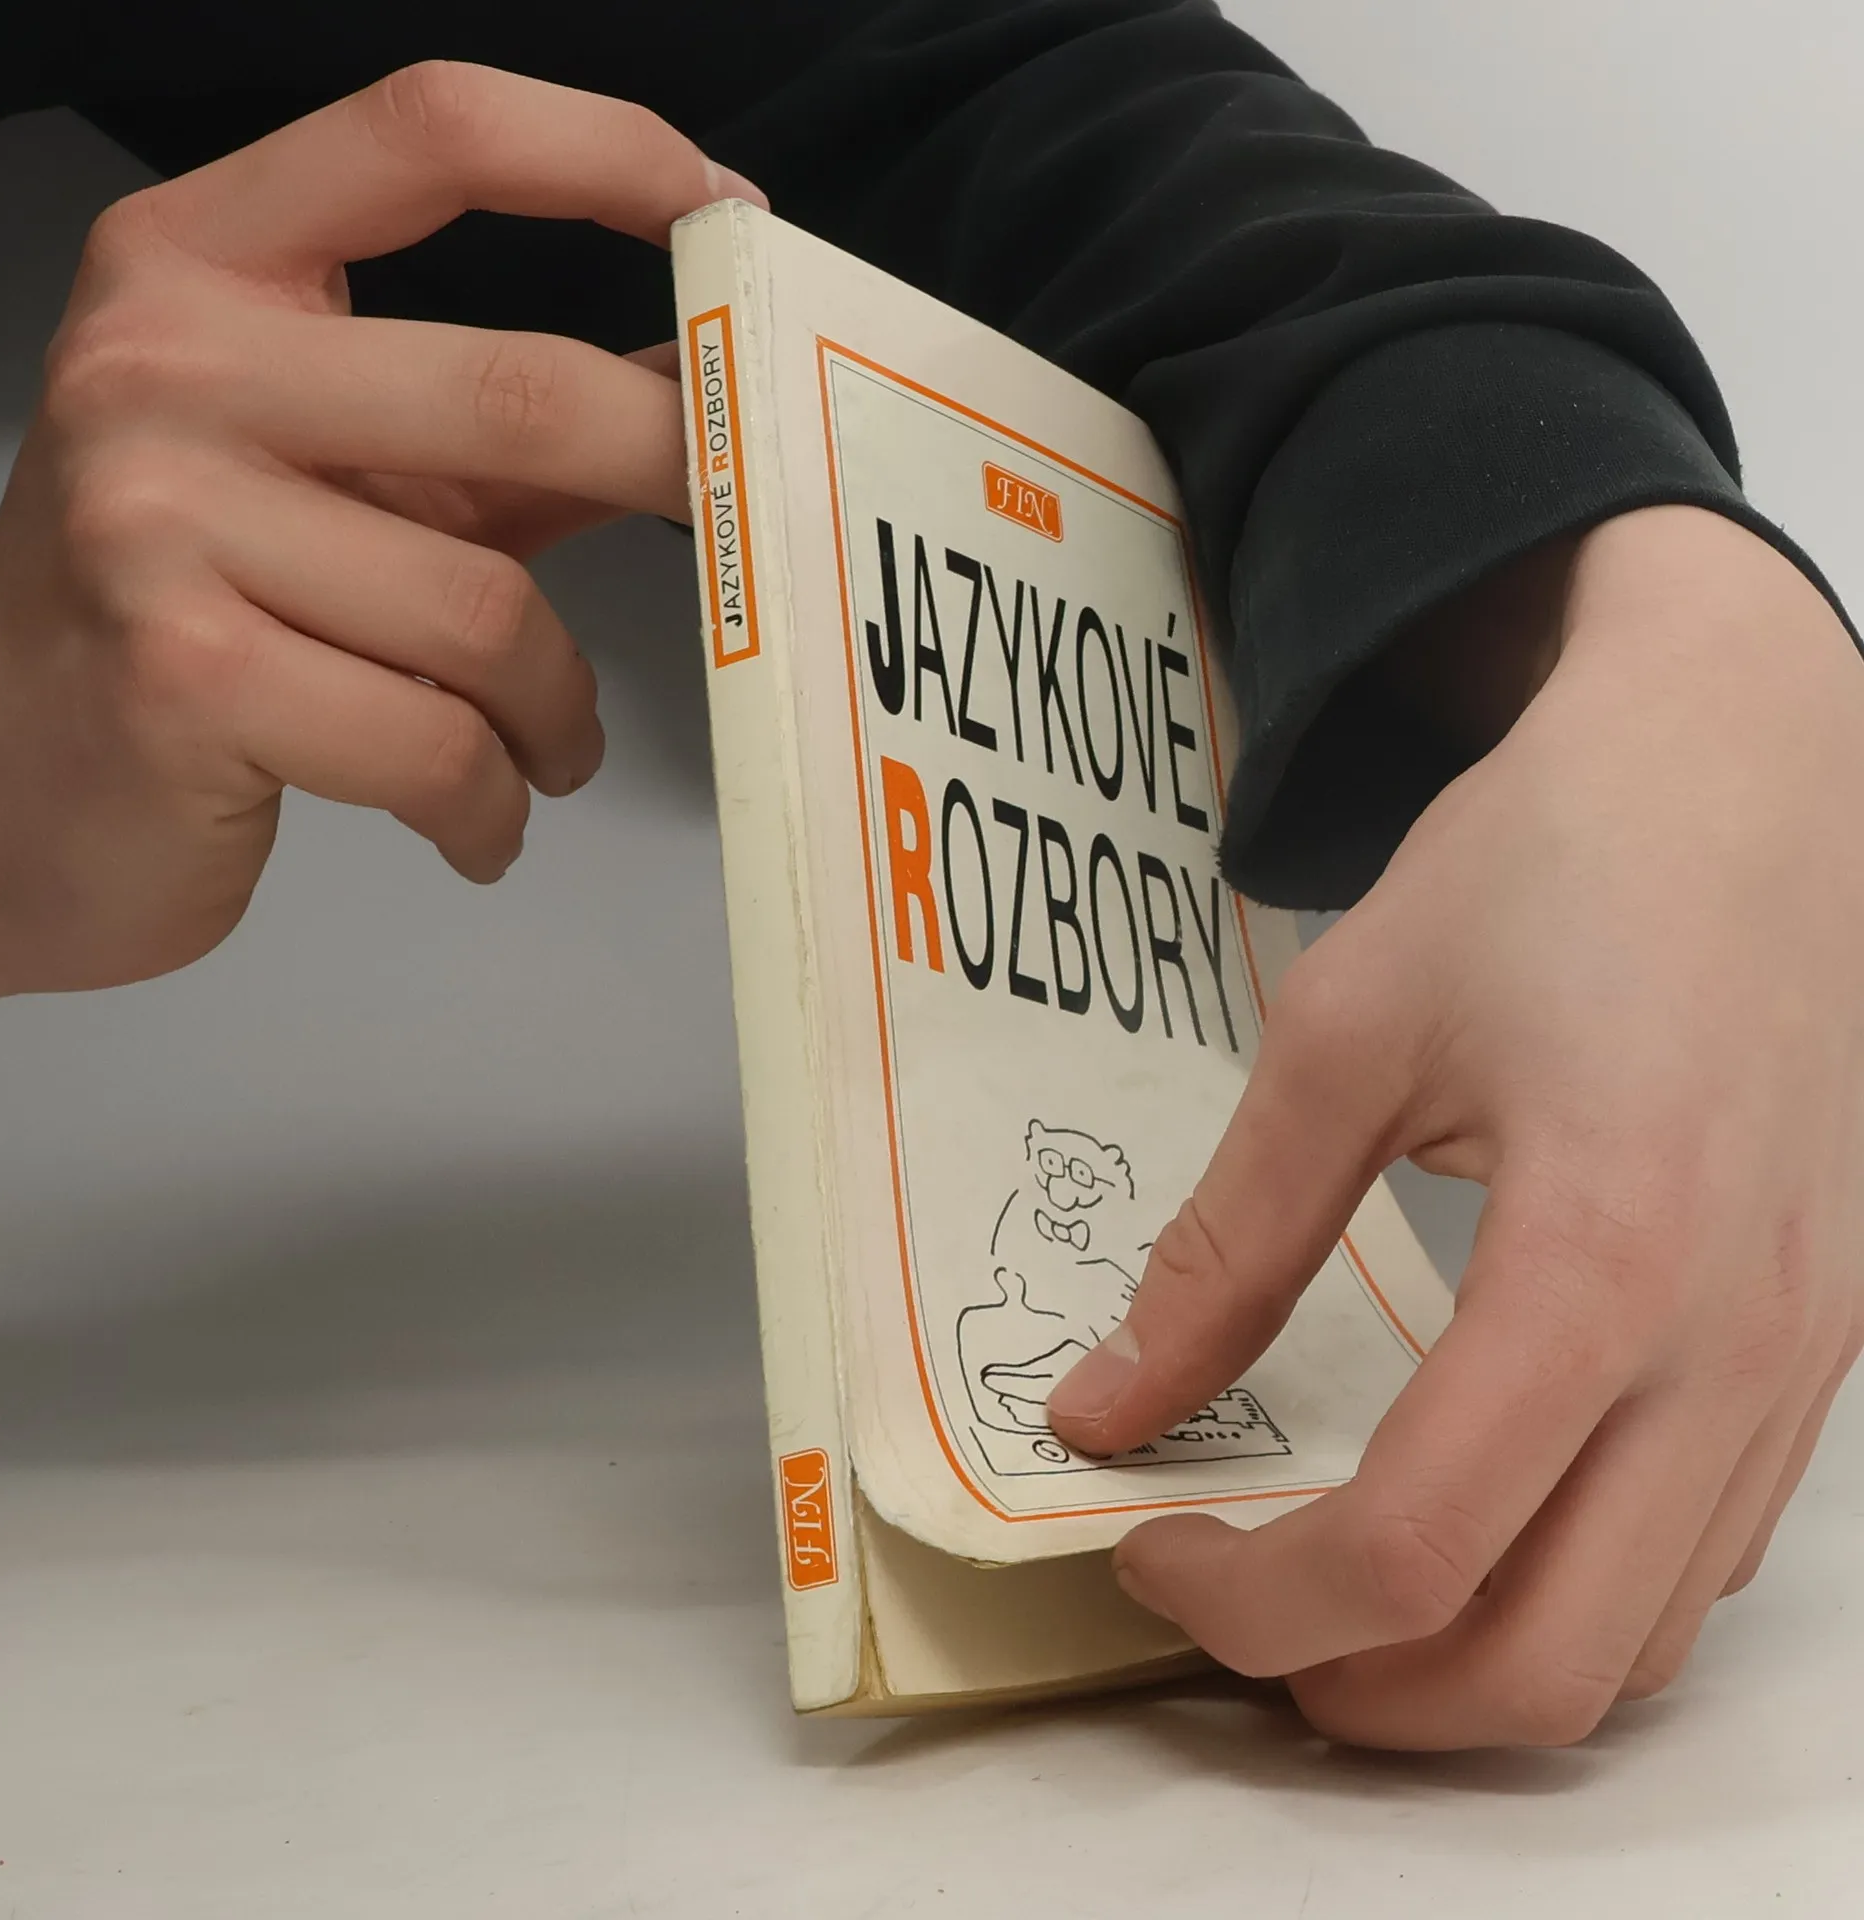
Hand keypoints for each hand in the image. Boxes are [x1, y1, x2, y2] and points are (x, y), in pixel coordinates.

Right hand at [0, 62, 763, 1001]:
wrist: (1, 789)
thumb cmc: (192, 613)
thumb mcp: (332, 476)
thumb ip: (494, 425)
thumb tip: (704, 383)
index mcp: (200, 265)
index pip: (430, 133)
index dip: (609, 154)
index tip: (732, 228)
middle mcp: (162, 364)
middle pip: (518, 392)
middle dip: (671, 479)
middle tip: (734, 542)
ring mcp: (157, 520)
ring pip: (490, 614)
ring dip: (559, 709)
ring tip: (549, 745)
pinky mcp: (183, 677)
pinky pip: (436, 745)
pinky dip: (492, 803)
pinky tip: (479, 820)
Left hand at [1046, 505, 1863, 1749]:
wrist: (1740, 776)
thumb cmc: (1544, 873)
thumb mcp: (1338, 1038)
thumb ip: (1223, 1249)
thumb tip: (1102, 1408)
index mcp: (1600, 1262)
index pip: (1413, 1547)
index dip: (1250, 1597)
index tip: (1149, 1549)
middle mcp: (1730, 1350)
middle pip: (1547, 1664)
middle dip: (1361, 1692)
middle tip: (1231, 1610)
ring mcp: (1800, 1364)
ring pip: (1641, 1642)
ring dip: (1468, 1670)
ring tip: (1330, 1593)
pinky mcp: (1815, 1347)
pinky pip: (1702, 1556)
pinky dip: (1571, 1598)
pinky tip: (1470, 1523)